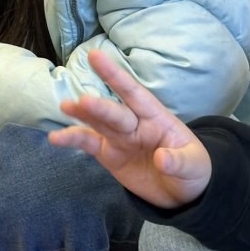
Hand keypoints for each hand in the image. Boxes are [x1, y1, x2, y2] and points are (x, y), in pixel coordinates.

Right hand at [48, 48, 211, 207]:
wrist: (181, 194)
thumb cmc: (192, 170)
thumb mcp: (194, 166)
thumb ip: (179, 161)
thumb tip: (162, 158)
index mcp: (156, 117)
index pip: (134, 93)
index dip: (115, 75)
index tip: (96, 56)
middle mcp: (134, 123)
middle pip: (115, 112)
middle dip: (99, 107)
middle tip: (82, 101)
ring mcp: (120, 138)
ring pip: (97, 123)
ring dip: (81, 114)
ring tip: (64, 107)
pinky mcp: (109, 154)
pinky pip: (88, 144)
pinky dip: (72, 139)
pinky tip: (56, 137)